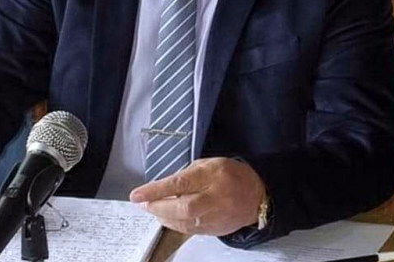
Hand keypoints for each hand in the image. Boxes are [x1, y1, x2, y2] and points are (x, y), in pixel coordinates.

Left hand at [129, 157, 264, 235]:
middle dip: (158, 207)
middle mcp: (214, 198)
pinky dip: (175, 224)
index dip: (156, 190)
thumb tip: (165, 188)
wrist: (256, 197)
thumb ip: (188, 175)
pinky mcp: (214, 230)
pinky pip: (190, 230)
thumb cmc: (231, 175)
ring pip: (184, 222)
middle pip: (182, 208)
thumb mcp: (209, 164)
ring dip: (164, 217)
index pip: (179, 184)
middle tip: (143, 203)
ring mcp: (215, 217)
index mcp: (211, 175)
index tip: (137, 195)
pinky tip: (167, 217)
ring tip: (153, 209)